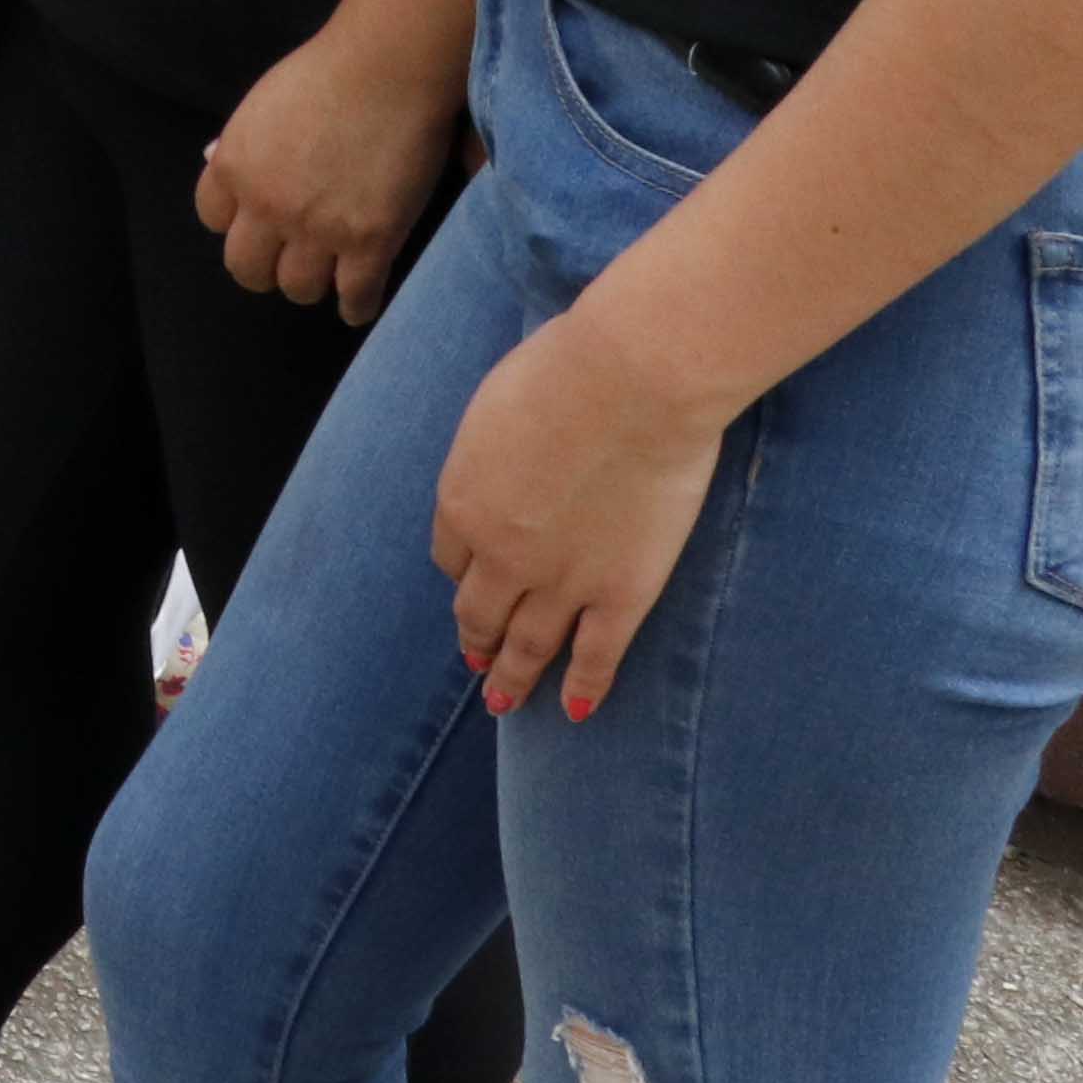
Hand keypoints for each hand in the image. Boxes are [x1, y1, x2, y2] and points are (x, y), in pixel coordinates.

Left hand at [200, 16, 465, 321]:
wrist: (389, 66)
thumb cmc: (328, 71)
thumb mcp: (261, 107)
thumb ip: (246, 146)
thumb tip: (226, 168)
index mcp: (233, 167)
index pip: (214, 220)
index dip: (237, 224)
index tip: (256, 226)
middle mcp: (267, 206)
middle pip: (247, 268)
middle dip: (264, 269)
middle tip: (287, 263)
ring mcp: (318, 228)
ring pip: (298, 288)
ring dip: (310, 284)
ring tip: (328, 275)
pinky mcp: (370, 242)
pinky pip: (356, 296)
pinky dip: (356, 306)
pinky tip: (358, 304)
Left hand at [429, 307, 728, 722]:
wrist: (631, 385)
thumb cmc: (563, 372)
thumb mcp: (495, 407)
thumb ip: (493, 450)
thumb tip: (505, 456)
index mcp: (461, 501)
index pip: (451, 554)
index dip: (463, 570)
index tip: (470, 579)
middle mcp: (500, 554)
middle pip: (478, 610)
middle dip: (476, 636)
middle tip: (475, 660)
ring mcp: (561, 581)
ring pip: (529, 644)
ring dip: (513, 677)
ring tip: (504, 703)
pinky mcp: (621, 595)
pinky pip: (596, 655)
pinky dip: (584, 687)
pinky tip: (576, 710)